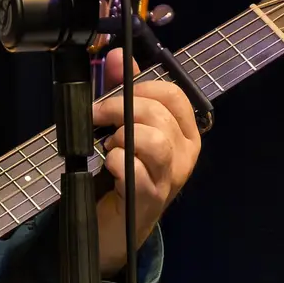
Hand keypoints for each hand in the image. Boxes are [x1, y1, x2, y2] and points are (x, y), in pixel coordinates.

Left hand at [92, 47, 201, 275]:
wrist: (116, 227)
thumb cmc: (123, 174)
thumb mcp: (125, 128)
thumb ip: (124, 91)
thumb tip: (120, 55)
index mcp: (184, 133)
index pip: (174, 95)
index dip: (141, 88)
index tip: (114, 95)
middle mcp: (185, 154)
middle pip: (158, 115)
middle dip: (120, 110)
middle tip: (98, 119)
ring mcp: (170, 178)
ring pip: (153, 141)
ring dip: (122, 137)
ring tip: (110, 147)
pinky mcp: (150, 199)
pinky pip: (133, 170)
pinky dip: (114, 162)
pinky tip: (109, 168)